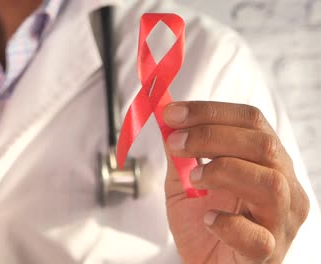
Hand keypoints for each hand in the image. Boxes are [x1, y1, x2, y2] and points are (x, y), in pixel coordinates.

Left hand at [162, 101, 309, 263]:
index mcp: (265, 162)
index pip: (251, 122)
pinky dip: (228, 224)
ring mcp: (281, 221)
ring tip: (193, 180)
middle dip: (212, 136)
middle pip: (263, 145)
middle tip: (176, 142)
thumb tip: (167, 120)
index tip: (172, 112)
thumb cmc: (203, 223)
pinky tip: (208, 219)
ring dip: (223, 171)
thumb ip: (180, 153)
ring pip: (270, 183)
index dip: (211, 111)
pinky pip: (258, 237)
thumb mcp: (184, 181)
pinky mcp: (269, 253)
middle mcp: (283, 187)